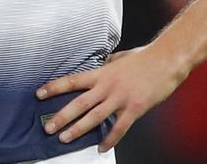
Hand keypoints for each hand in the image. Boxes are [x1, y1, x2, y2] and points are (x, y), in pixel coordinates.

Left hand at [36, 45, 186, 152]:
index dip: (54, 88)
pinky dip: (109, 140)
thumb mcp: (119, 57)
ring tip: (65, 138)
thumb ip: (107, 64)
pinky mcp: (134, 109)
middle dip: (61, 116)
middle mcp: (107, 86)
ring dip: (78, 129)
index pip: (71, 81)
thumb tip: (102, 64)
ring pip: (94, 117)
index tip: (39, 94)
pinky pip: (119, 128)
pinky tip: (101, 148)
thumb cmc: (144, 57)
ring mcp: (120, 98)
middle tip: (48, 126)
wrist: (166, 60)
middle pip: (79, 103)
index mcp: (101, 73)